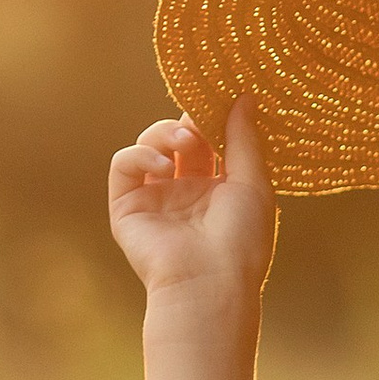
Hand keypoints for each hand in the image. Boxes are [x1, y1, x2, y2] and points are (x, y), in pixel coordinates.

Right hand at [109, 95, 276, 312]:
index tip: (219, 100)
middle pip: (179, 139)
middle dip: (189, 122)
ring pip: (149, 145)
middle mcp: (185, 194)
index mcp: (218, 191)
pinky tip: (163, 164)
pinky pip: (124, 164)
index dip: (211, 119)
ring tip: (184, 142)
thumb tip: (246, 96)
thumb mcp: (254, 183)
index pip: (209, 142)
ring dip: (165, 132)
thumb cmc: (241, 241)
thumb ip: (246, 138)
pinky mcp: (127, 207)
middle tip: (199, 117)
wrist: (209, 283)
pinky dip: (140, 153)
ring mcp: (155, 200)